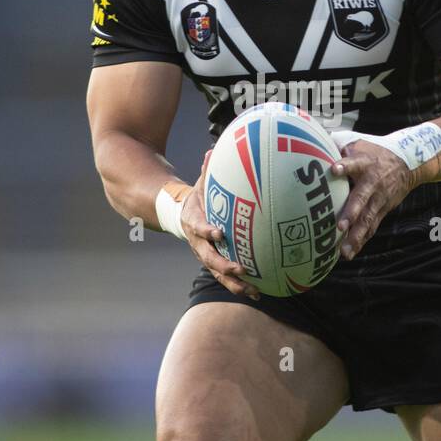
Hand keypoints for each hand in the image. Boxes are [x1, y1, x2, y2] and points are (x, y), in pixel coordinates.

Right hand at [180, 148, 260, 299]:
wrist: (180, 216)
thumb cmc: (198, 197)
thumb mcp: (201, 183)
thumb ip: (208, 170)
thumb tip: (214, 149)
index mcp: (194, 221)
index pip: (199, 227)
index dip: (207, 231)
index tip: (219, 233)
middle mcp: (198, 242)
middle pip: (209, 258)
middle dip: (224, 266)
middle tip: (240, 269)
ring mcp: (205, 255)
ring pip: (217, 274)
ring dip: (235, 284)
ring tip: (253, 291)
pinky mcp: (213, 263)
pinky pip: (226, 278)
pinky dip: (241, 285)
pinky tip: (260, 292)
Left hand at [330, 139, 417, 260]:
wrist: (409, 164)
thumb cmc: (374, 153)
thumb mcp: (359, 144)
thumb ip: (338, 145)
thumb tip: (310, 140)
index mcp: (365, 163)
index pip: (354, 163)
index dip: (345, 166)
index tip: (334, 169)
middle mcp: (372, 183)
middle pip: (362, 198)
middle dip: (351, 213)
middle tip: (340, 226)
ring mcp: (378, 199)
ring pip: (367, 219)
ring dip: (355, 235)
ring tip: (343, 250)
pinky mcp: (381, 211)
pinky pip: (370, 227)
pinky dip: (360, 241)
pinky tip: (348, 253)